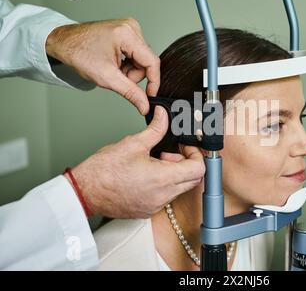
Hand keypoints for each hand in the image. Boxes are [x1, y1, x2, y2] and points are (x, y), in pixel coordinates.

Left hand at [45, 18, 158, 114]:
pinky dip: (126, 64)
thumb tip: (144, 104)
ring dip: (129, 70)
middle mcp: (131, 28)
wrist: (64, 43)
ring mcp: (129, 29)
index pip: (152, 62)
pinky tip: (113, 63)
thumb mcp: (106, 77)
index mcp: (127, 34)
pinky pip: (135, 54)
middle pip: (146, 61)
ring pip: (141, 60)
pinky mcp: (126, 33)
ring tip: (112, 69)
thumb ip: (130, 92)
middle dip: (133, 75)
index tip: (151, 95)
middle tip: (116, 77)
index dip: (153, 81)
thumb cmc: (78, 53)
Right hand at [65, 106, 205, 218]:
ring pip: (180, 189)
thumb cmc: (103, 171)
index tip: (186, 146)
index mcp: (162, 178)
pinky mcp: (147, 211)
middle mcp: (163, 195)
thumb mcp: (133, 143)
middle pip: (193, 180)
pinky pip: (166, 197)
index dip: (196, 154)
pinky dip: (164, 185)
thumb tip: (164, 116)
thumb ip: (155, 129)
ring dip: (175, 174)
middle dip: (187, 163)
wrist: (84, 192)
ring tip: (155, 163)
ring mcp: (155, 206)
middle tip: (169, 153)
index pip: (198, 168)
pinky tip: (147, 175)